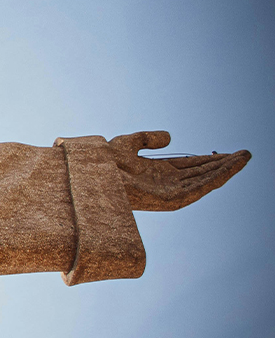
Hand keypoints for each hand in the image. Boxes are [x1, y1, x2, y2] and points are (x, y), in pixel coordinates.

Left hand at [107, 131, 249, 210]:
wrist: (93, 173)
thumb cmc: (103, 162)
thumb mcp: (128, 143)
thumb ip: (148, 139)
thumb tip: (170, 137)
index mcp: (158, 173)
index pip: (191, 166)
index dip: (210, 159)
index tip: (229, 152)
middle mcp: (166, 184)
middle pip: (202, 173)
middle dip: (223, 164)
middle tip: (245, 154)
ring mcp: (168, 193)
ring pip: (204, 181)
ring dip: (225, 170)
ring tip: (244, 158)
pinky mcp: (169, 200)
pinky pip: (198, 189)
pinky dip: (215, 178)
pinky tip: (229, 168)